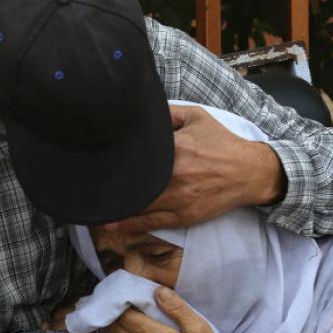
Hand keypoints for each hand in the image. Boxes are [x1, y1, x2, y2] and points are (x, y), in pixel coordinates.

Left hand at [105, 105, 283, 233]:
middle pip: (133, 183)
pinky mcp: (185, 216)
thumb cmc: (222, 143)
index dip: (114, 158)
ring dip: (113, 207)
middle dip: (108, 184)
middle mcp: (174, 176)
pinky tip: (109, 224)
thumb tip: (139, 108)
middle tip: (82, 183)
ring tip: (89, 205)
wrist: (251, 172)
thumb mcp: (196, 117)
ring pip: (138, 206)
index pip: (137, 154)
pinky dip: (129, 225)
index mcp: (175, 148)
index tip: (92, 157)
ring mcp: (179, 198)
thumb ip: (166, 112)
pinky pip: (152, 223)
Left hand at [108, 287, 258, 332]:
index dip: (122, 302)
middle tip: (127, 300)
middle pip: (116, 327)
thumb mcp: (199, 328)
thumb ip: (177, 308)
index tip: (129, 292)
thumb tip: (157, 291)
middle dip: (117, 312)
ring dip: (118, 326)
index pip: (124, 315)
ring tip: (129, 314)